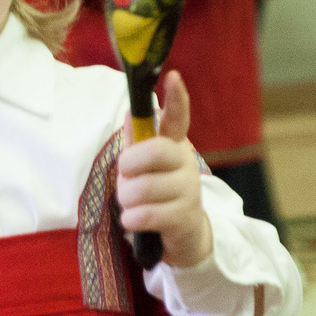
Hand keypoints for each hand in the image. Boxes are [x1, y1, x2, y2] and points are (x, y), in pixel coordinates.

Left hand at [115, 72, 212, 268]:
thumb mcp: (144, 170)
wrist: (184, 239)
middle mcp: (186, 163)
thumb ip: (136, 145)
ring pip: (143, 188)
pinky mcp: (185, 218)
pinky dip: (130, 220)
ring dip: (126, 200)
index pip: (177, 119)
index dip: (176, 99)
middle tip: (126, 179)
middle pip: (155, 151)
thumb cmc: (157, 197)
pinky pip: (144, 215)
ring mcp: (189, 191)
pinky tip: (135, 222)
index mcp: (174, 146)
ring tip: (131, 205)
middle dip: (129, 168)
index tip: (173, 76)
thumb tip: (128, 116)